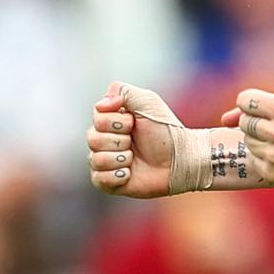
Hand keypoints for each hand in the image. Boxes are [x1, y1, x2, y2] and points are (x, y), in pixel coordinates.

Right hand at [86, 81, 173, 197]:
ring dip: (121, 157)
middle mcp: (106, 140)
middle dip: (120, 139)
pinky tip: (131, 172)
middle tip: (136, 141)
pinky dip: (117, 175)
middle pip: (92, 138)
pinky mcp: (109, 182)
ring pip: (95, 159)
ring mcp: (106, 161)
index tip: (134, 121)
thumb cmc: (166, 130)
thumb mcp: (148, 102)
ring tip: (136, 157)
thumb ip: (123, 92)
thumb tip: (101, 103)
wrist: (180, 159)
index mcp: (113, 120)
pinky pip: (98, 178)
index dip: (116, 120)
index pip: (97, 116)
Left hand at [221, 89, 273, 186]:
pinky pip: (253, 159)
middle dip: (257, 122)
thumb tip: (222, 120)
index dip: (253, 103)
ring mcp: (273, 155)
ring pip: (248, 141)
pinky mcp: (271, 173)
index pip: (245, 100)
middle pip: (245, 122)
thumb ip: (257, 108)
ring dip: (260, 140)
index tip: (263, 108)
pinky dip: (264, 156)